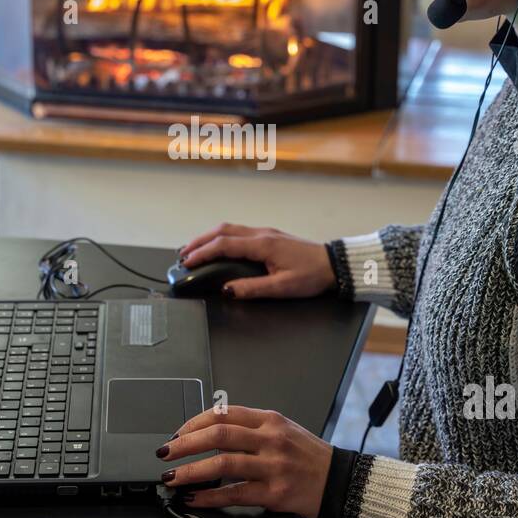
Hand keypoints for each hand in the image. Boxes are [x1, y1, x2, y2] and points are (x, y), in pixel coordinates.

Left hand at [156, 405, 332, 517]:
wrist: (339, 481)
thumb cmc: (309, 456)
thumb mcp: (283, 430)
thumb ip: (251, 428)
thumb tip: (210, 432)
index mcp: (270, 420)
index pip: (224, 414)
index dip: (194, 423)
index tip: (177, 433)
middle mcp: (270, 440)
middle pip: (219, 435)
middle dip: (184, 444)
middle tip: (165, 452)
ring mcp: (272, 466)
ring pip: (222, 464)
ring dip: (191, 471)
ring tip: (172, 478)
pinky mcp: (274, 492)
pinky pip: (234, 494)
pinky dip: (209, 497)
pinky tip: (194, 498)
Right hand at [178, 223, 335, 298]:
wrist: (334, 264)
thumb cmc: (312, 275)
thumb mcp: (282, 287)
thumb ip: (253, 288)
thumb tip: (228, 290)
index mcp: (263, 245)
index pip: (224, 245)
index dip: (202, 253)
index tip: (187, 261)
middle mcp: (262, 234)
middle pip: (222, 230)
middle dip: (199, 241)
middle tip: (183, 254)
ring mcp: (266, 233)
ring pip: (230, 228)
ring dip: (209, 237)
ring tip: (195, 249)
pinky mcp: (270, 236)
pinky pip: (239, 232)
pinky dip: (222, 237)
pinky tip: (218, 246)